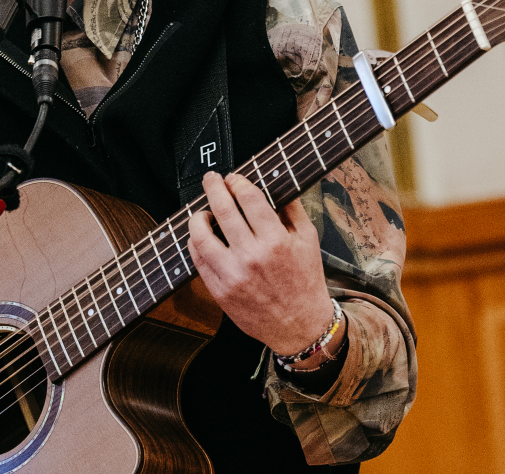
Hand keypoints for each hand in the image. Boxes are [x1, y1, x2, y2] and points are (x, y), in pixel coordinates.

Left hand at [187, 172, 337, 359]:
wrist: (299, 326)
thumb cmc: (305, 281)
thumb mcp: (309, 241)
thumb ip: (292, 210)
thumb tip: (277, 185)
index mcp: (276, 241)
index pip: (249, 199)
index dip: (238, 183)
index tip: (234, 178)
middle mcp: (252, 256)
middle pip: (223, 211)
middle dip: (214, 188)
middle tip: (211, 179)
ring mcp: (232, 275)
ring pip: (201, 236)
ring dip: (198, 217)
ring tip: (202, 212)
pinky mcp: (220, 291)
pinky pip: (198, 261)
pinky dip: (195, 243)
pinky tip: (200, 236)